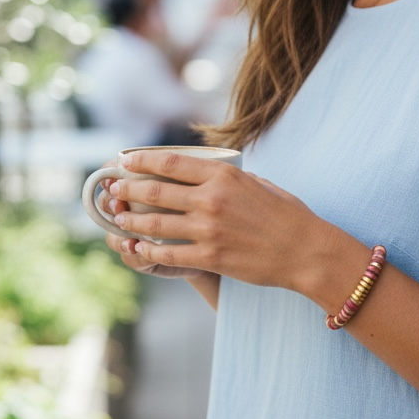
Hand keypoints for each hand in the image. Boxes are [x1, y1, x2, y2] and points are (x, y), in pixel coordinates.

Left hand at [105, 149, 327, 289]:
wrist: (306, 251)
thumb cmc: (288, 215)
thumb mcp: (259, 183)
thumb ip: (229, 177)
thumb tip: (207, 171)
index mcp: (224, 176)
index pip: (170, 162)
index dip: (141, 161)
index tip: (124, 161)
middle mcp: (212, 199)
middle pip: (155, 191)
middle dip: (127, 190)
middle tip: (112, 190)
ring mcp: (208, 230)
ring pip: (155, 223)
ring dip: (131, 220)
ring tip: (118, 218)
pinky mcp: (210, 257)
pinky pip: (168, 253)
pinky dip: (147, 250)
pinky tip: (137, 247)